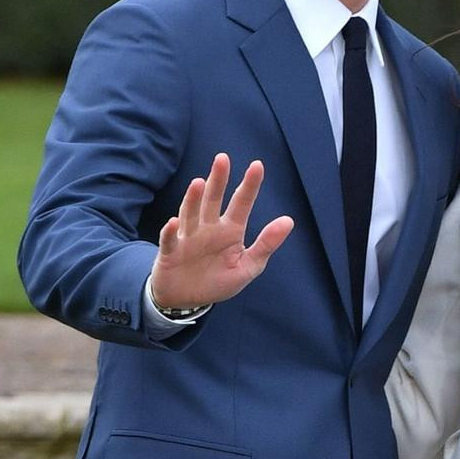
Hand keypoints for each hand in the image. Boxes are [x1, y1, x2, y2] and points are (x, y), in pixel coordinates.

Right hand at [149, 154, 293, 309]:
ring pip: (191, 214)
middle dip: (218, 180)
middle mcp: (209, 228)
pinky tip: (174, 221)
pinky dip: (171, 231)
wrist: (186, 300)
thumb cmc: (217, 281)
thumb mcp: (248, 266)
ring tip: (199, 182)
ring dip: (194, 199)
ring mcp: (189, 238)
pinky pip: (170, 240)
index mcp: (230, 230)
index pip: (241, 203)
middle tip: (223, 158)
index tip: (257, 165)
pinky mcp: (171, 252)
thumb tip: (289, 220)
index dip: (249, 185)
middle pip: (213, 199)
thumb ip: (266, 244)